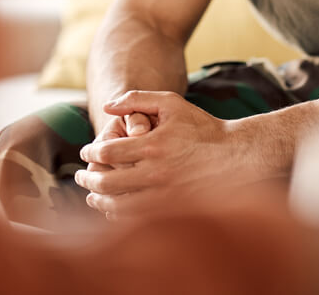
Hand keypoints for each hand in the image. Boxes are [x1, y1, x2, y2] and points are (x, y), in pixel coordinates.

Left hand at [74, 91, 249, 220]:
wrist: (237, 156)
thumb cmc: (203, 127)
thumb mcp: (172, 103)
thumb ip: (137, 98)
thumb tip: (106, 105)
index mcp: (153, 146)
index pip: (107, 152)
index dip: (91, 152)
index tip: (86, 151)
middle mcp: (157, 174)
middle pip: (107, 183)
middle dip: (88, 179)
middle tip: (81, 175)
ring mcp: (165, 197)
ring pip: (118, 206)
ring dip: (99, 200)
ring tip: (92, 195)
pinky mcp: (173, 212)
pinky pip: (137, 220)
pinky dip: (119, 215)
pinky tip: (114, 207)